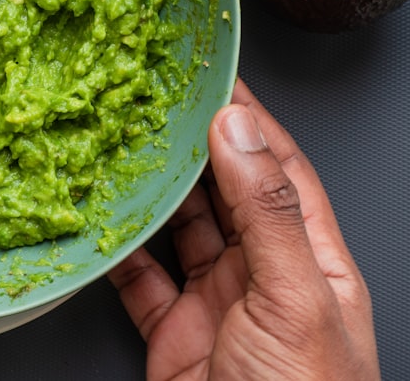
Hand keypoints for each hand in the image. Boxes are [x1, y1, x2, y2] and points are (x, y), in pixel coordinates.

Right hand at [108, 79, 379, 379]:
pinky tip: (100, 222)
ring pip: (177, 230)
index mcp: (308, 258)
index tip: (213, 74)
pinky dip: (117, 252)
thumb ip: (264, 212)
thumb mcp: (293, 298)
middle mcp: (262, 273)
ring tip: (120, 148)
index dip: (248, 117)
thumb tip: (239, 129)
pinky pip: (140, 280)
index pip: (278, 167)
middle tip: (152, 102)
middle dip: (189, 146)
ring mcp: (216, 303)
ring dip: (149, 194)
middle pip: (221, 191)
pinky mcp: (175, 335)